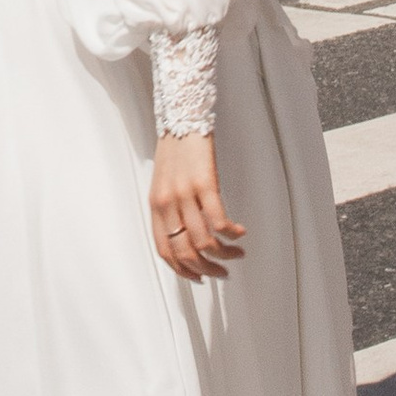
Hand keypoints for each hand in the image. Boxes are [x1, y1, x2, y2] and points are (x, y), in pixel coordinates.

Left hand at [150, 131, 243, 282]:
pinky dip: (232, 233)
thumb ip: (171, 210)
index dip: (183, 270)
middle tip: (223, 272)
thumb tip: (186, 237)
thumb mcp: (164, 184)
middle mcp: (167, 204)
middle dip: (207, 269)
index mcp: (156, 207)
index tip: (199, 277)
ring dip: (224, 254)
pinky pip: (219, 220)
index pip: (165, 250)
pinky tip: (240, 232)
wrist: (181, 118)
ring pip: (204, 240)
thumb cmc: (175, 151)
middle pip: (186, 251)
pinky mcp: (204, 183)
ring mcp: (185, 194)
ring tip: (237, 253)